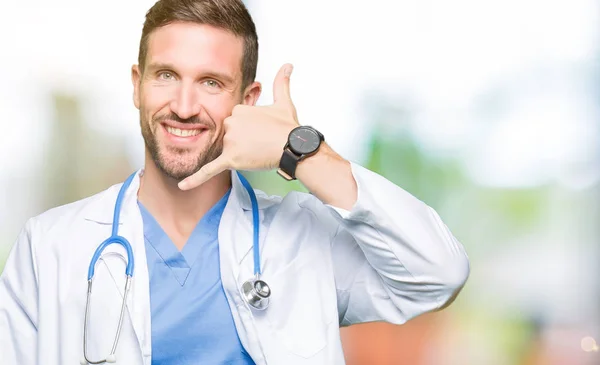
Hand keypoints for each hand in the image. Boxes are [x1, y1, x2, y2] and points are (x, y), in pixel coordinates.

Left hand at [178, 63, 298, 189]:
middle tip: (261, 142)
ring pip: (227, 148)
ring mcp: (230, 141)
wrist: (293, 146)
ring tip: (258, 150)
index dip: (247, 129)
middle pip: (229, 134)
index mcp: (239, 109)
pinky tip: (183, 185)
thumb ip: (281, 82)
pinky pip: (209, 170)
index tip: (261, 130)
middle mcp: (231, 123)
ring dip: (240, 152)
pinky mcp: (231, 158)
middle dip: (242, 140)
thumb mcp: (283, 102)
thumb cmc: (288, 128)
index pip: (235, 121)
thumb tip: (288, 65)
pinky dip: (196, 179)